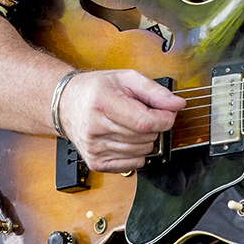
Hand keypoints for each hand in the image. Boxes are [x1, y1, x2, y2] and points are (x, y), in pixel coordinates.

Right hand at [57, 67, 185, 172]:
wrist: (66, 103)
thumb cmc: (96, 89)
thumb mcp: (127, 78)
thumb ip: (155, 91)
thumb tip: (177, 104)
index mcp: (103, 103)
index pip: (144, 123)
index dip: (164, 119)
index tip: (168, 113)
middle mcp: (95, 127)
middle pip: (145, 138)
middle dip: (154, 127)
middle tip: (146, 114)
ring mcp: (94, 148)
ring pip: (141, 152)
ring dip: (146, 140)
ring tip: (134, 124)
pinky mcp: (96, 162)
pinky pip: (132, 165)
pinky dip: (137, 153)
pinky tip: (129, 139)